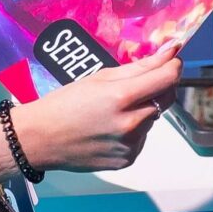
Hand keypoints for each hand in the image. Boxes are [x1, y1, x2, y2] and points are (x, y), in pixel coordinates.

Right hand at [10, 48, 180, 172]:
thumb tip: (171, 51)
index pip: (168, 78)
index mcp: (121, 97)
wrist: (40, 139)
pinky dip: (134, 130)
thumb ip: (140, 67)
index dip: (173, 66)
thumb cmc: (65, 103)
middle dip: (158, 88)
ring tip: (114, 110)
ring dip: (143, 110)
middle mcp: (131, 124)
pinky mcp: (127, 159)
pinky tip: (111, 128)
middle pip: (165, 99)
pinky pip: (142, 138)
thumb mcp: (100, 77)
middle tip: (136, 84)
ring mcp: (130, 145)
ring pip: (153, 119)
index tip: (170, 60)